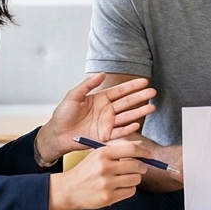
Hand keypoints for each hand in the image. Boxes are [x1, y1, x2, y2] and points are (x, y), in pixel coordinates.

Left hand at [37, 73, 155, 161]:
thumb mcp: (73, 95)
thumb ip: (87, 84)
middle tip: (153, 92)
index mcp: (100, 99)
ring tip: (152, 107)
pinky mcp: (105, 136)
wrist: (57, 134)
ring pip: (127, 116)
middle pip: (127, 103)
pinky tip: (138, 123)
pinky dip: (129, 128)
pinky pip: (120, 131)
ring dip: (139, 112)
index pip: (120, 91)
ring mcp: (107, 124)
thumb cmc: (62, 115)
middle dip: (140, 97)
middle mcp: (106, 111)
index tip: (144, 82)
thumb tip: (102, 73)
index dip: (132, 86)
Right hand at [47, 139, 150, 209]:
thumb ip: (118, 150)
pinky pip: (130, 192)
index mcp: (102, 153)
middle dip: (141, 167)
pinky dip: (129, 189)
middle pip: (136, 166)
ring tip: (125, 178)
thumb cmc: (85, 171)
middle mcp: (105, 168)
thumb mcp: (97, 155)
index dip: (144, 152)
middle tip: (140, 168)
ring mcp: (107, 184)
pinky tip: (120, 188)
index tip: (149, 155)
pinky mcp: (108, 197)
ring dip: (134, 179)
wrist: (68, 189)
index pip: (131, 149)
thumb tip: (141, 147)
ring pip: (135, 179)